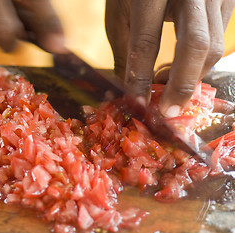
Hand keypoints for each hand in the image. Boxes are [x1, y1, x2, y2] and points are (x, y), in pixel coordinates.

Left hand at [105, 0, 234, 116]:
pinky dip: (201, 62)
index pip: (147, 42)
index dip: (142, 78)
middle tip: (168, 112)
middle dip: (181, 84)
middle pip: (195, 45)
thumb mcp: (119, 12)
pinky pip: (219, 38)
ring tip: (169, 90)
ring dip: (192, 76)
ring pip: (213, 46)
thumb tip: (128, 89)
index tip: (138, 103)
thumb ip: (125, 50)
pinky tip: (183, 71)